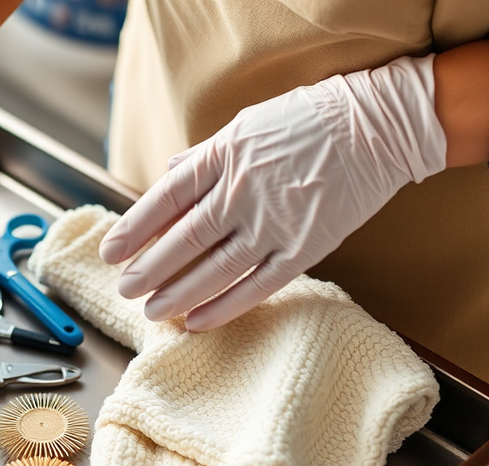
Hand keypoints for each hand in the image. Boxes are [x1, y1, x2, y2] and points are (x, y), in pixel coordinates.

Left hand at [98, 55, 446, 330]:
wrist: (377, 125)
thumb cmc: (308, 121)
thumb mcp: (246, 125)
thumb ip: (205, 155)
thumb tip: (169, 172)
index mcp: (223, 156)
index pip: (165, 198)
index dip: (134, 228)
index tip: (111, 252)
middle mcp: (242, 191)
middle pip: (184, 240)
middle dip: (149, 270)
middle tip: (125, 290)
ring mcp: (274, 222)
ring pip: (215, 269)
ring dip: (178, 294)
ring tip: (152, 311)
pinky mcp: (304, 247)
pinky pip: (256, 285)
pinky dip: (224, 306)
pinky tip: (197, 321)